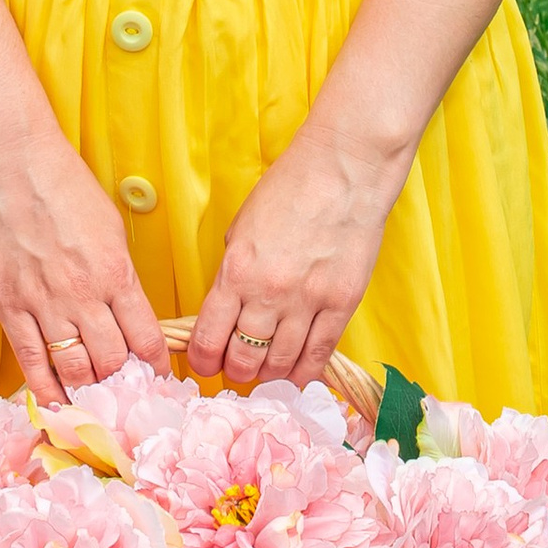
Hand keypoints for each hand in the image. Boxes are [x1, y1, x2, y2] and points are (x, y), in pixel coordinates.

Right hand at [0, 124, 166, 400]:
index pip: (147, 338)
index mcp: (116, 273)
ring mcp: (43, 304)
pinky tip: (56, 401)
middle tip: (126, 392)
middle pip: (112, 361)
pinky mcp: (9, 307)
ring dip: (88, 387)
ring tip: (95, 396)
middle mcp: (83, 295)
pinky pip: (31, 361)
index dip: (158, 366)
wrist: (10, 166)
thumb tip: (128, 311)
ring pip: (75, 367)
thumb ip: (120, 274)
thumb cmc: (63, 186)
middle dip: (124, 382)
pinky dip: (46, 388)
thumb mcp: (110, 228)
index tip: (161, 379)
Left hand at [186, 127, 402, 394]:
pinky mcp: (342, 303)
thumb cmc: (291, 189)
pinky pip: (319, 354)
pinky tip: (296, 377)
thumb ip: (233, 272)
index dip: (203, 360)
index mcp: (236, 270)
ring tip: (265, 372)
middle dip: (235, 371)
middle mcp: (269, 293)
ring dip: (268, 375)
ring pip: (280, 363)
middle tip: (237, 368)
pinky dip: (304, 373)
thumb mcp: (242, 228)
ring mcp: (308, 301)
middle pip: (243, 357)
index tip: (206, 363)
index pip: (208, 337)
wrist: (344, 170)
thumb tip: (228, 311)